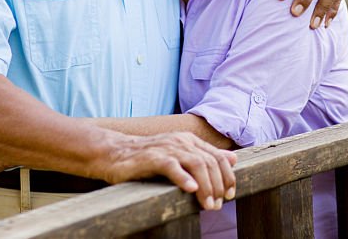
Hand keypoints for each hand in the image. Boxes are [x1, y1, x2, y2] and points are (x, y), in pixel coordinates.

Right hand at [98, 131, 236, 210]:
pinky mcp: (152, 158)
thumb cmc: (146, 158)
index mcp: (189, 141)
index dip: (228, 176)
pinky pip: (172, 166)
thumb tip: (233, 158)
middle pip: (210, 162)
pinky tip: (190, 189)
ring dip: (206, 186)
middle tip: (217, 205)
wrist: (114, 153)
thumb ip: (204, 156)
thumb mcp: (179, 155)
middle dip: (218, 186)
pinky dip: (183, 177)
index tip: (230, 195)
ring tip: (208, 204)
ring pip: (196, 164)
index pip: (218, 157)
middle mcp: (181, 142)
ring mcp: (167, 148)